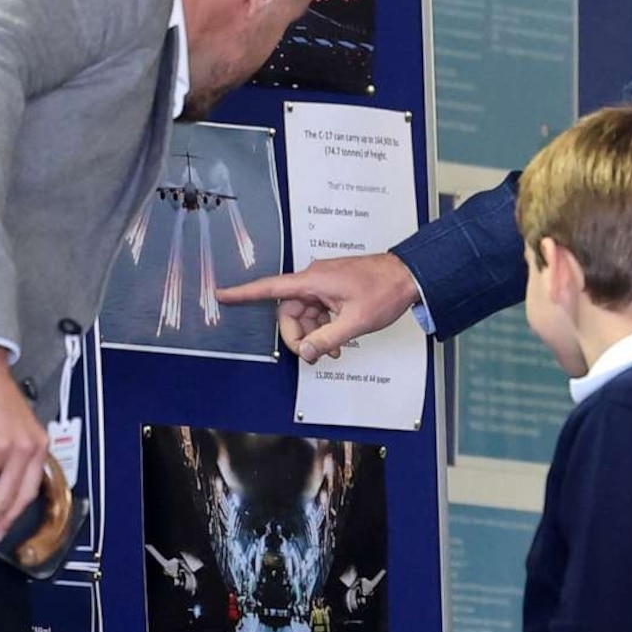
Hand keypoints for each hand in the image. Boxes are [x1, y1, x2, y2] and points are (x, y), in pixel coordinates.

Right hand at [219, 251, 422, 363]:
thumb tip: (305, 352)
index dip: (244, 293)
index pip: (270, 288)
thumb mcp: (355, 321)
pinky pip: (318, 310)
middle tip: (314, 355)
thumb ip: (326, 339)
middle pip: (289, 311)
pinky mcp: (334, 288)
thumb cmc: (385, 290)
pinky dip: (322, 327)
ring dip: (312, 334)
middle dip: (298, 335)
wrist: (409, 276)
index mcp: (313, 281)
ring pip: (304, 313)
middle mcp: (314, 279)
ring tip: (332, 351)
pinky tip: (336, 342)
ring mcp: (324, 283)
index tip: (222, 294)